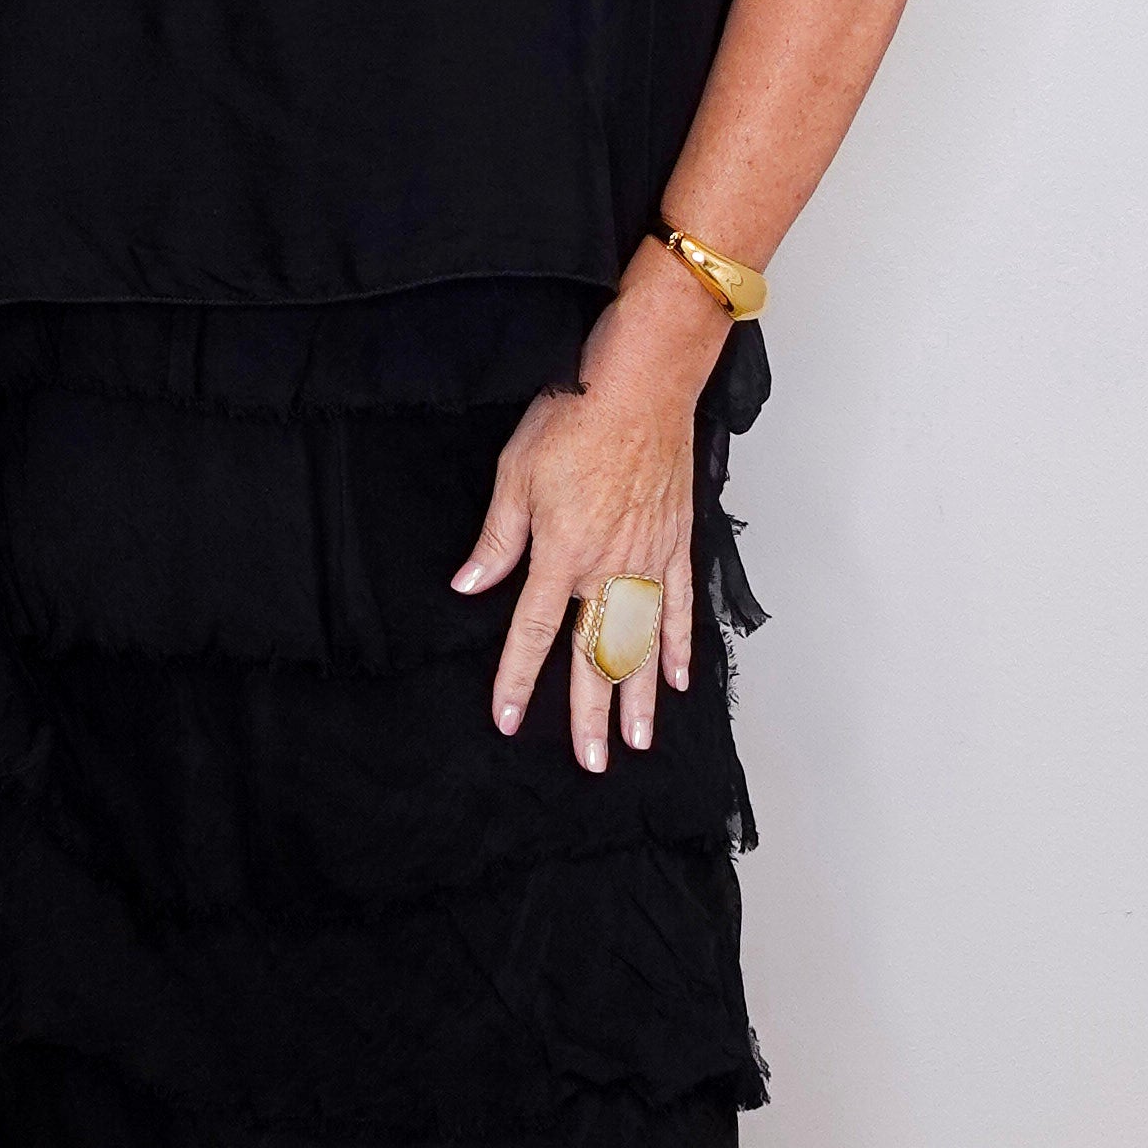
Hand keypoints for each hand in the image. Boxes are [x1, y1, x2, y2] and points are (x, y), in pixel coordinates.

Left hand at [450, 262, 725, 770]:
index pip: (533, 633)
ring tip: (636, 742)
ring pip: (641, 642)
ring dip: (637, 696)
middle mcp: (607, 567)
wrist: (641, 384)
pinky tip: (674, 680)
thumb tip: (469, 585)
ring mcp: (647, 559)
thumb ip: (496, 540)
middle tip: (591, 762)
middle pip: (595, 655)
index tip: (509, 720)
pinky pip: (678, 605)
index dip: (518, 681)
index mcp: (560, 554)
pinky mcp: (675, 542)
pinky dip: (677, 645)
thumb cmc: (574, 419)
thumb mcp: (514, 476)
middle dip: (589, 714)